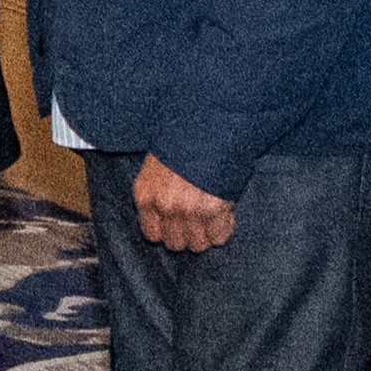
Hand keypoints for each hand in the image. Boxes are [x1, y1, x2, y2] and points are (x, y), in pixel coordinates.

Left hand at [122, 154, 237, 254]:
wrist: (208, 126)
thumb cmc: (183, 143)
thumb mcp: (156, 167)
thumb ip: (158, 194)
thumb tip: (169, 219)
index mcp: (145, 195)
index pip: (152, 235)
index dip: (168, 231)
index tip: (178, 224)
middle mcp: (164, 206)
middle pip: (175, 243)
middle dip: (188, 234)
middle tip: (199, 220)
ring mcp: (188, 210)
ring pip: (198, 244)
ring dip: (207, 234)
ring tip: (213, 217)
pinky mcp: (212, 209)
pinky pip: (219, 236)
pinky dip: (224, 228)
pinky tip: (225, 213)